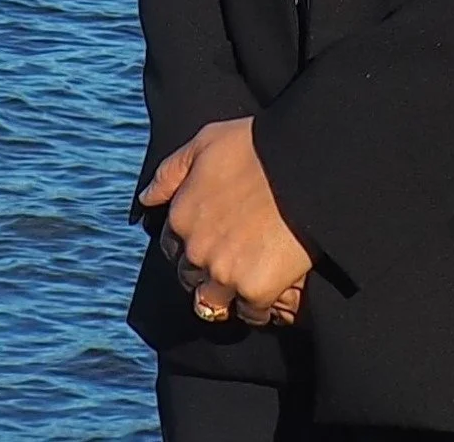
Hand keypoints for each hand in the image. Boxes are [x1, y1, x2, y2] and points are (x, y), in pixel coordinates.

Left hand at [139, 118, 310, 323]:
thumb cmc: (260, 146)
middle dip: (208, 269)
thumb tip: (146, 199)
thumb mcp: (208, 141)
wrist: (307, 164)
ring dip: (228, 295)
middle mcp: (196, 249)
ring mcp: (224, 273)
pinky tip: (273, 287)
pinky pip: (251, 313)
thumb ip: (171, 171)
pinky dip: (260, 306)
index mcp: (182, 215)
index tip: (214, 236)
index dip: (193, 242)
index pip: (173, 247)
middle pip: (191, 277)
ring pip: (214, 303)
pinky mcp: (255, 290)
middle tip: (236, 256)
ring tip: (250, 279)